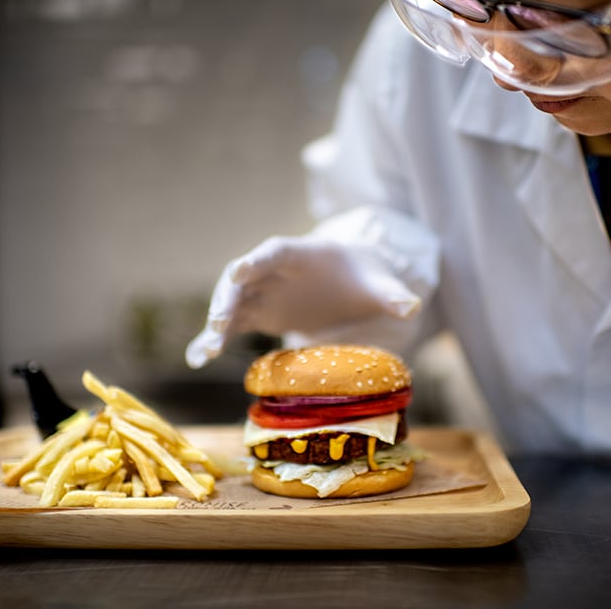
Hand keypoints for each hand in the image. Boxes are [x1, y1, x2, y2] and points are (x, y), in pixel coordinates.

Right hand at [185, 234, 420, 368]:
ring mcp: (263, 291)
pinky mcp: (258, 313)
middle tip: (217, 323)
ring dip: (215, 323)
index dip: (256, 260)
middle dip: (228, 297)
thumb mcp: (378, 284)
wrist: (348, 281)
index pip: (274, 251)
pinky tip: (196, 359)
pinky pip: (231, 324)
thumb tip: (414, 304)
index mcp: (301, 254)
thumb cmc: (362, 277)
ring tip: (203, 352)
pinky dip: (214, 338)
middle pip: (242, 277)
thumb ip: (392, 293)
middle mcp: (274, 270)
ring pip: (230, 302)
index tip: (238, 270)